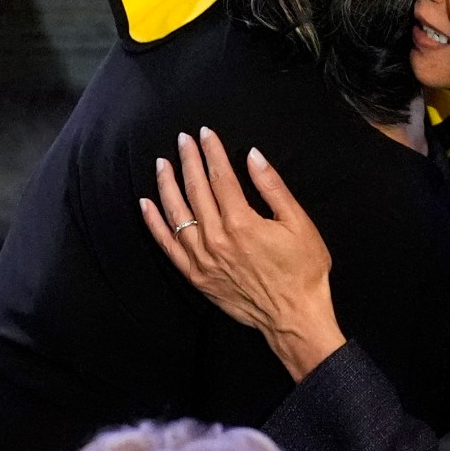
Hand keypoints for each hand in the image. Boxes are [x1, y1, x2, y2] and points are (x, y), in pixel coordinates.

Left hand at [141, 129, 346, 379]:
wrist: (294, 317)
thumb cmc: (303, 271)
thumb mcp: (298, 223)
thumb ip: (272, 187)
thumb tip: (253, 156)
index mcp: (242, 223)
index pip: (220, 177)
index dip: (212, 152)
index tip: (206, 134)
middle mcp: (216, 239)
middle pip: (196, 190)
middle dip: (188, 161)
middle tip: (183, 140)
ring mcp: (202, 259)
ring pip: (177, 214)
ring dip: (167, 185)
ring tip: (162, 163)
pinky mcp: (195, 276)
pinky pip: (168, 246)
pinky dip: (155, 223)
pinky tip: (146, 204)